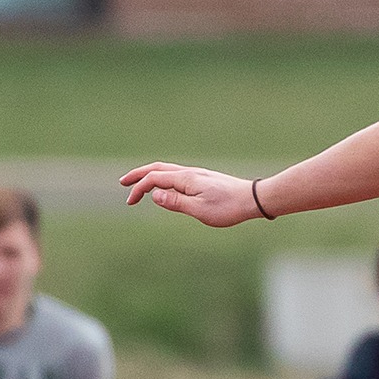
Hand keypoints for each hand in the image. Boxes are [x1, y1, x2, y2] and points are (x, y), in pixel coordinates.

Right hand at [120, 163, 261, 225]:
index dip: (139, 189)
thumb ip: (175, 202)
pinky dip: (164, 178)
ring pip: (168, 170)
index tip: (130, 202)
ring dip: (151, 176)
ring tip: (140, 184)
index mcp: (186, 179)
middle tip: (123, 183)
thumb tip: (154, 194)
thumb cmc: (229, 207)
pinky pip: (178, 175)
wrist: (255, 199)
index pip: (154, 179)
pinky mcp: (205, 179)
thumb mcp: (199, 210)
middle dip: (139, 175)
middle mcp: (190, 173)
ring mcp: (198, 175)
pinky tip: (165, 187)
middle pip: (158, 169)